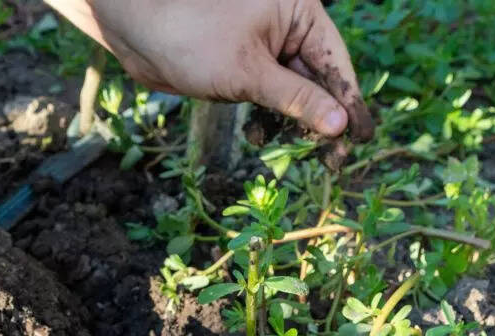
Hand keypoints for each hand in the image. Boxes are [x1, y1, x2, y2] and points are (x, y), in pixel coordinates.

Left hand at [47, 0, 373, 138]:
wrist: (135, 31)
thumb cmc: (190, 37)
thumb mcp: (248, 73)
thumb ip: (295, 99)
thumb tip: (340, 124)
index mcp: (299, 13)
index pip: (335, 63)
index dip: (348, 103)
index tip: (359, 139)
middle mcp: (286, 28)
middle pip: (319, 81)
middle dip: (324, 120)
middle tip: (334, 161)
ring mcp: (264, 48)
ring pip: (294, 93)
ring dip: (296, 124)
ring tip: (303, 155)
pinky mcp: (243, 67)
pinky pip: (268, 96)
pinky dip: (268, 118)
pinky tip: (261, 138)